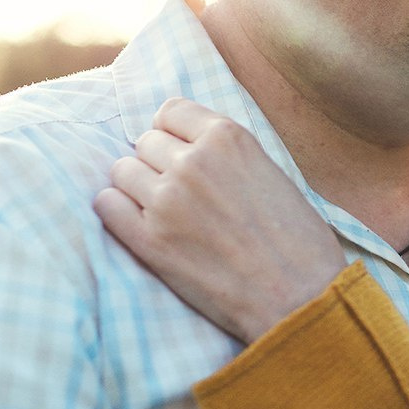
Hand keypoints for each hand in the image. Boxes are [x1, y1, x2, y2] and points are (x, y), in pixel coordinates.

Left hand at [93, 99, 345, 342]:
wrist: (301, 297)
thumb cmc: (298, 241)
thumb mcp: (273, 174)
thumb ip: (229, 154)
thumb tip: (189, 146)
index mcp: (229, 139)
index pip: (171, 111)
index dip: (174, 132)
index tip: (182, 151)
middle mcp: (192, 162)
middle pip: (145, 141)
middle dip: (159, 162)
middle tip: (181, 192)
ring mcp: (166, 200)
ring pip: (122, 170)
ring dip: (137, 187)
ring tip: (164, 211)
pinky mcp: (148, 240)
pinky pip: (106, 204)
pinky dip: (118, 210)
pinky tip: (141, 225)